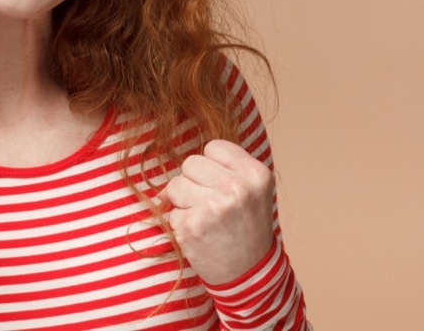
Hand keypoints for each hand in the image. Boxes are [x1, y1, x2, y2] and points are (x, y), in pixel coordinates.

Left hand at [159, 139, 274, 284]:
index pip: (213, 147)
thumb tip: (167, 182)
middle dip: (194, 183)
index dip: (212, 167)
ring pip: (175, 184)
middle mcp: (237, 188)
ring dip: (184, 202)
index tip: (223, 187)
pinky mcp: (193, 225)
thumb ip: (220, 170)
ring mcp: (214, 206)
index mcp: (256, 174)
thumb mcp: (250, 191)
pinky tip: (201, 234)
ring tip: (207, 219)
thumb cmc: (246, 228)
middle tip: (214, 206)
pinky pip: (171, 210)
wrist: (250, 275)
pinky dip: (181, 222)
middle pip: (190, 163)